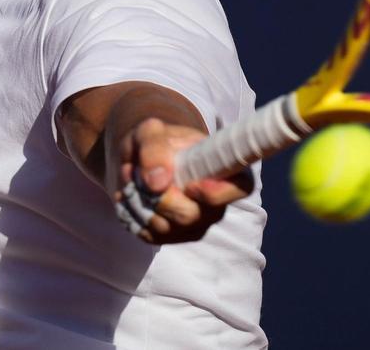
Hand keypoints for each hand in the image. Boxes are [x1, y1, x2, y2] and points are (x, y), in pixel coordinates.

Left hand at [114, 118, 253, 243]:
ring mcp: (196, 224)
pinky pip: (150, 236)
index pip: (239, 188)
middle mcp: (216, 204)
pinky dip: (132, 215)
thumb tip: (157, 183)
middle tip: (136, 173)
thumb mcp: (150, 132)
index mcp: (225, 170)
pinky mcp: (173, 236)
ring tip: (130, 178)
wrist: (142, 157)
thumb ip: (154, 148)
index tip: (190, 186)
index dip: (217, 193)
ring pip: (166, 229)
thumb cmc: (156, 140)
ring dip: (139, 204)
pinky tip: (130, 195)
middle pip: (191, 217)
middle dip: (159, 198)